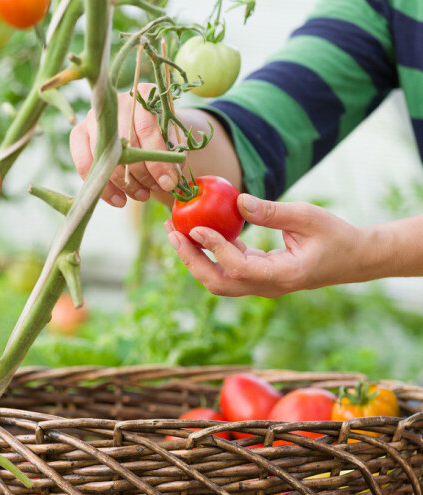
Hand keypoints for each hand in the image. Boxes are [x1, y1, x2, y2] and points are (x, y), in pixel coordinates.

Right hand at [70, 83, 181, 206]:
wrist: (141, 130)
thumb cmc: (160, 134)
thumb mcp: (172, 137)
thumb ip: (171, 154)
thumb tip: (169, 180)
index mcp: (141, 93)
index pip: (146, 129)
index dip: (158, 159)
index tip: (169, 182)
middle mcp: (114, 101)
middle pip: (124, 143)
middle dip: (142, 172)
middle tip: (155, 190)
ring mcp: (93, 117)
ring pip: (105, 156)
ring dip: (124, 182)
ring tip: (141, 195)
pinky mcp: (78, 134)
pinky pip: (85, 164)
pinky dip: (103, 187)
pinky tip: (119, 199)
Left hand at [165, 194, 370, 297]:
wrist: (353, 258)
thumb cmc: (335, 235)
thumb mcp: (308, 217)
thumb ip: (272, 211)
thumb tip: (237, 200)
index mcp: (283, 276)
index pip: (238, 269)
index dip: (214, 250)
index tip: (195, 228)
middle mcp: (268, 287)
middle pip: (217, 283)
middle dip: (190, 258)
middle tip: (171, 231)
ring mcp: (261, 285)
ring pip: (217, 280)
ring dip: (193, 257)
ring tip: (175, 230)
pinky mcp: (257, 276)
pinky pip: (226, 270)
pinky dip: (208, 253)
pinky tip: (197, 230)